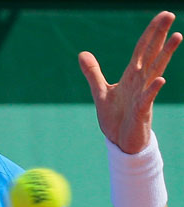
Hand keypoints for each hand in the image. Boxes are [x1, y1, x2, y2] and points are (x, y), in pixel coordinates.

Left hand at [79, 11, 181, 153]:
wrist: (119, 142)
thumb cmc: (115, 117)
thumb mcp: (99, 92)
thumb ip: (93, 72)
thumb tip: (82, 53)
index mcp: (130, 76)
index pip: (141, 50)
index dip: (150, 33)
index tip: (161, 16)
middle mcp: (140, 82)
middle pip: (150, 55)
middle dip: (159, 35)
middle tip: (169, 15)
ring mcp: (142, 96)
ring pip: (155, 72)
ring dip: (164, 55)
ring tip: (177, 37)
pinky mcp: (141, 112)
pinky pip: (147, 99)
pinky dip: (153, 90)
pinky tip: (160, 80)